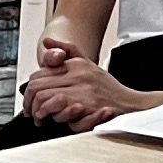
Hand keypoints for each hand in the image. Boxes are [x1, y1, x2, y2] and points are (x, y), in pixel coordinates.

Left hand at [23, 49, 143, 128]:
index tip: (30, 99)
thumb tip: (46, 43)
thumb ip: (66, 50)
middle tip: (31, 111)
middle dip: (30, 102)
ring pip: (46, 99)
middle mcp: (78, 76)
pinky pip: (60, 112)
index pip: (39, 74)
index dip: (30, 89)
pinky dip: (55, 117)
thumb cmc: (108, 88)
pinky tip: (55, 120)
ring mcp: (83, 92)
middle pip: (38, 87)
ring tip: (40, 117)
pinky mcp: (87, 107)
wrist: (132, 103)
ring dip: (40, 111)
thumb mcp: (87, 63)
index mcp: (75, 65)